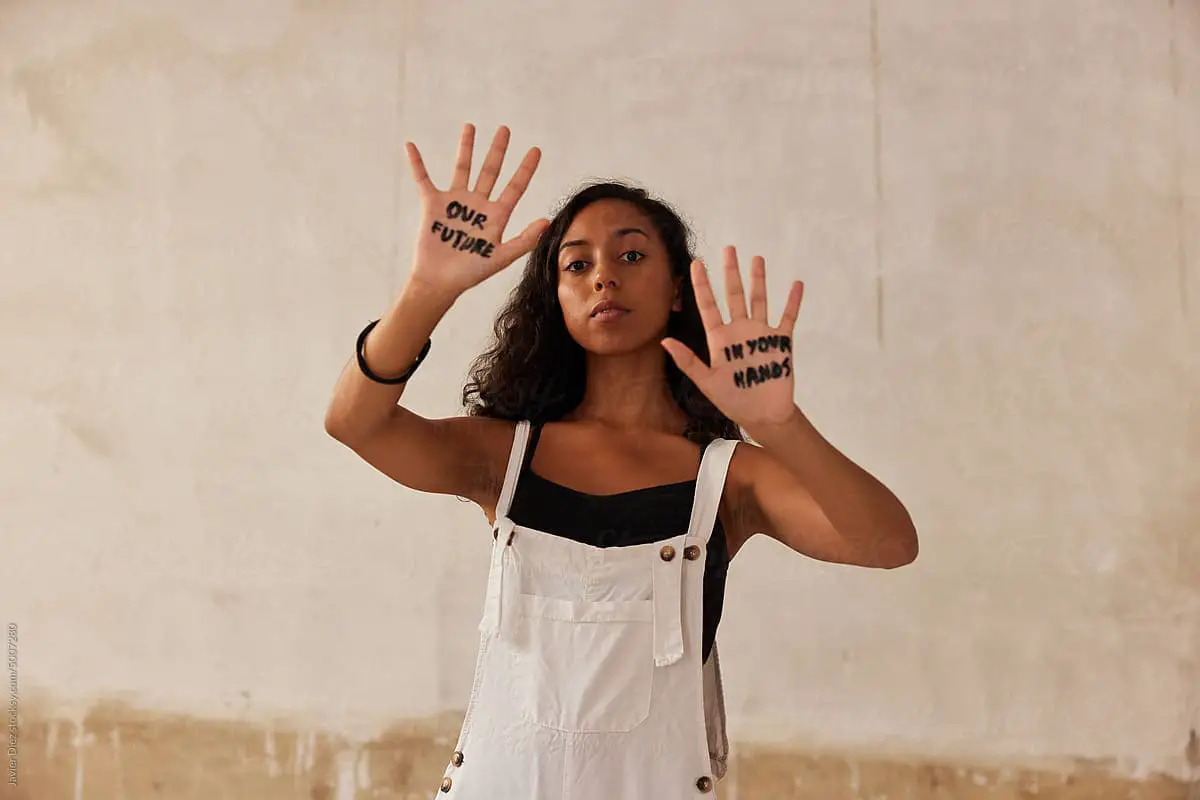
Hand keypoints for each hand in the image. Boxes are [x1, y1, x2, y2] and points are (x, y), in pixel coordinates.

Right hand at [406, 123, 549, 296]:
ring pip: (463, 169)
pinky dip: (417, 163)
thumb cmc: (471, 273)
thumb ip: (524, 240)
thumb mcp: (501, 257)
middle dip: (498, 151)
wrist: (440, 281)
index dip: (525, 169)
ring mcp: (456, 203)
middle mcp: (477, 205)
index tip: (536, 150)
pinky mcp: (433, 205)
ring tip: (470, 127)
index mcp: (496, 216)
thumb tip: (547, 221)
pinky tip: (411, 146)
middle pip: (490, 171)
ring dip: (466, 148)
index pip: (515, 187)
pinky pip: (424, 179)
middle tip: (505, 130)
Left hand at [660, 246, 802, 430]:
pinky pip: (787, 317)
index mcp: (719, 339)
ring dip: (758, 280)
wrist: (762, 415)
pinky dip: (792, 301)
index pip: (708, 306)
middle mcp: (739, 331)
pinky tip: (795, 284)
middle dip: (731, 272)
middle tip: (728, 248)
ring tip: (757, 259)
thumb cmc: (732, 400)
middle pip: (734, 295)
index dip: (702, 285)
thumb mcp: (706, 382)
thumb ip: (688, 361)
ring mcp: (760, 334)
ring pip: (759, 300)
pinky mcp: (781, 342)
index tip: (696, 263)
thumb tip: (665, 341)